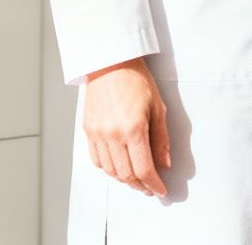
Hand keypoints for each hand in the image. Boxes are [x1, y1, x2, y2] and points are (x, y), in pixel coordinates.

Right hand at [82, 57, 170, 196]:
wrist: (110, 62)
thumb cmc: (135, 79)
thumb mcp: (157, 107)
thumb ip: (161, 139)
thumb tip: (163, 164)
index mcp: (133, 128)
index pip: (144, 169)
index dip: (154, 185)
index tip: (160, 190)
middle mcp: (112, 134)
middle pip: (126, 174)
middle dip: (140, 185)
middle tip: (149, 187)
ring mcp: (97, 133)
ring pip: (110, 170)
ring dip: (124, 179)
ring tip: (135, 178)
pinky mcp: (88, 129)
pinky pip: (96, 159)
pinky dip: (108, 168)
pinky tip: (118, 166)